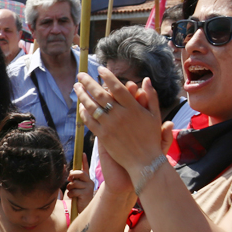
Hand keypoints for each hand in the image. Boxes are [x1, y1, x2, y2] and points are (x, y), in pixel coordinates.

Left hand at [66, 154, 94, 210]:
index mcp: (86, 179)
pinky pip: (74, 190)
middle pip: (80, 173)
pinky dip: (70, 194)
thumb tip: (66, 168)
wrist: (80, 210)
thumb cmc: (77, 198)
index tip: (82, 153)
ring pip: (75, 183)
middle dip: (72, 175)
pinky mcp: (86, 194)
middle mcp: (89, 182)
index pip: (85, 168)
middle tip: (69, 179)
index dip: (84, 161)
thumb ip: (72, 179)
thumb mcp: (73, 187)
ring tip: (71, 192)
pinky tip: (73, 197)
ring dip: (69, 188)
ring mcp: (89, 188)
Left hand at [74, 68, 167, 183]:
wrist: (144, 161)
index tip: (100, 69)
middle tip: (80, 75)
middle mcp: (120, 115)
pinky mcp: (103, 136)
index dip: (107, 77)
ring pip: (92, 107)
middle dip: (88, 82)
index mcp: (133, 107)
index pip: (117, 87)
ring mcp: (110, 126)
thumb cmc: (151, 138)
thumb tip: (145, 79)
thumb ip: (151, 96)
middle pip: (100, 94)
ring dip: (82, 95)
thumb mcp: (155, 116)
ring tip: (76, 87)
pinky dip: (83, 113)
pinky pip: (90, 122)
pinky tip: (80, 107)